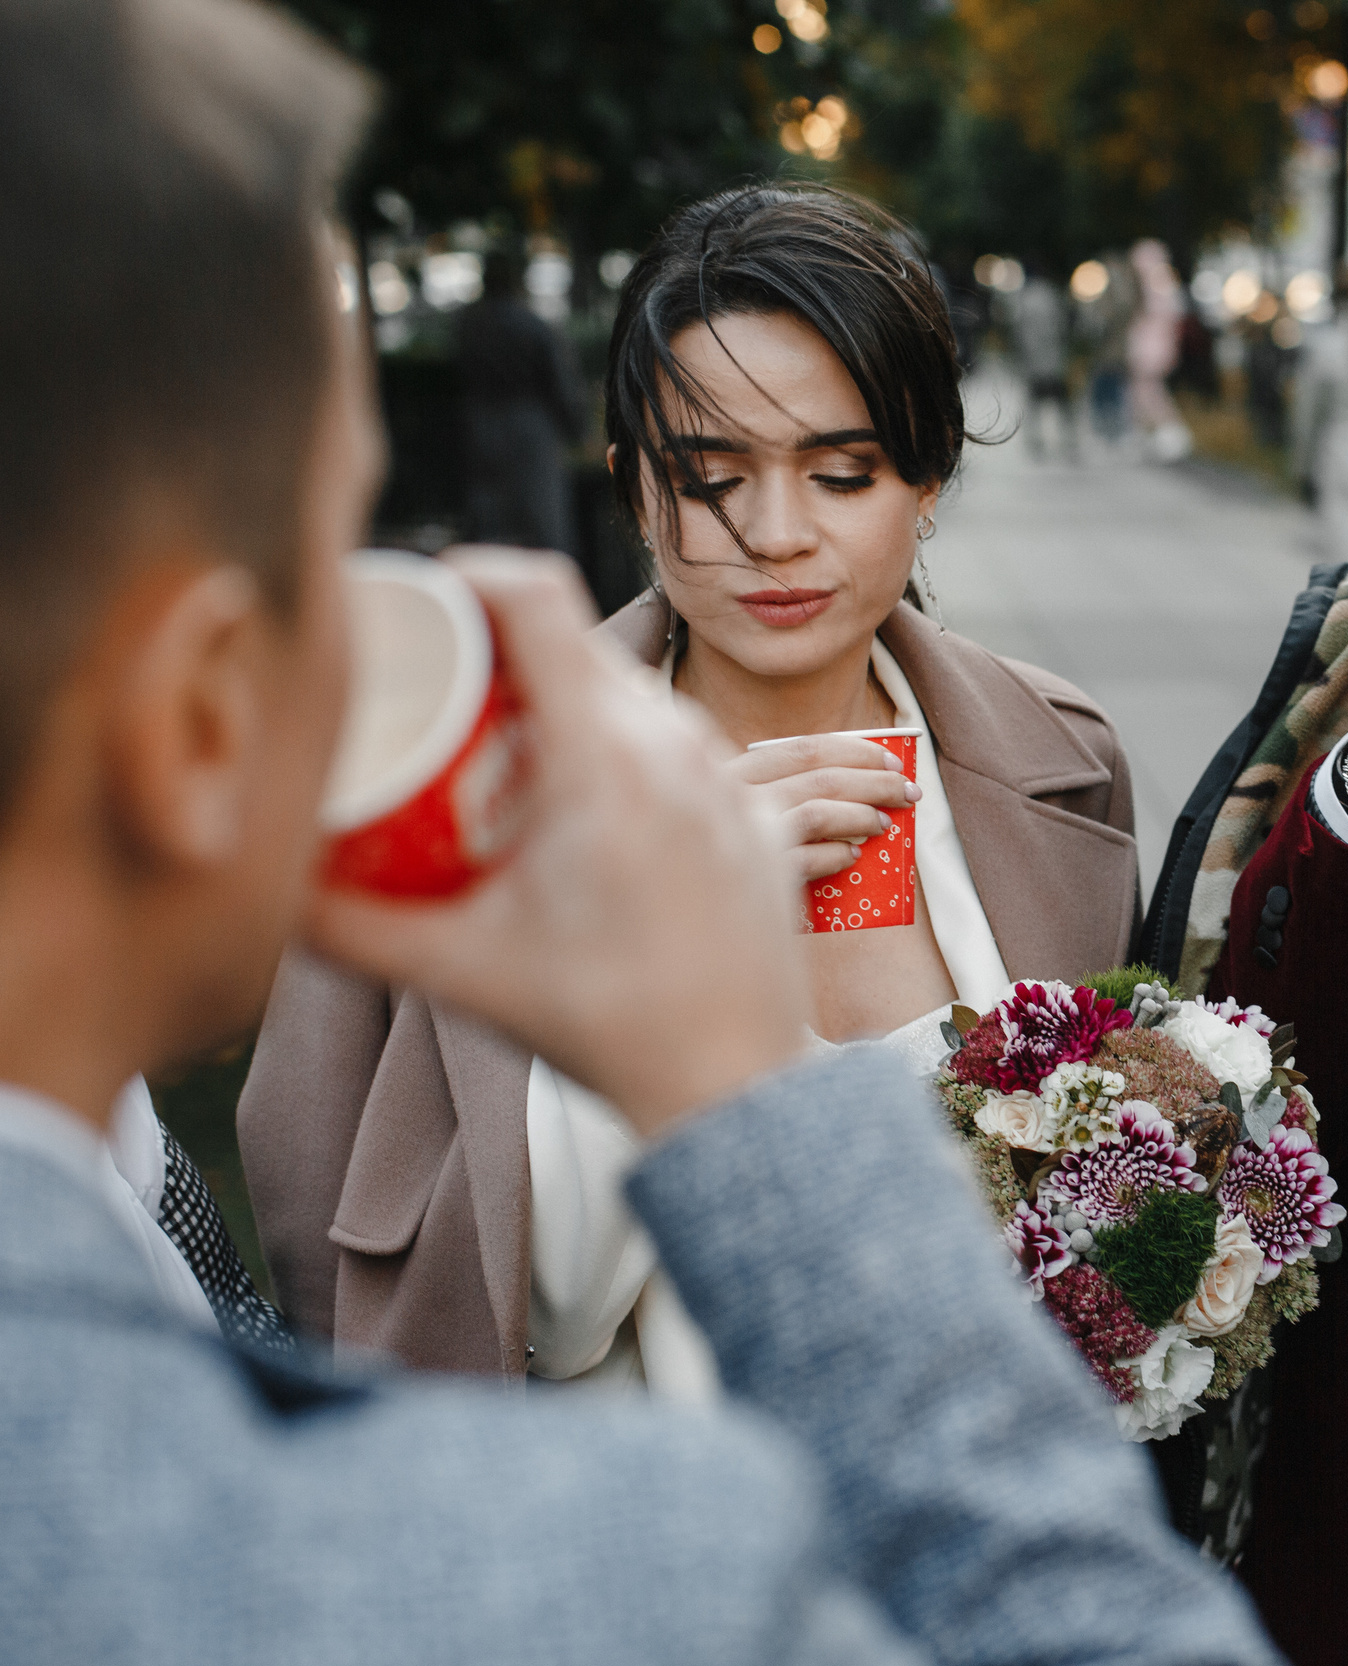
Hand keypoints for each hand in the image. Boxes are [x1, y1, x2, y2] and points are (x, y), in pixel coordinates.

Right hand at [304, 550, 811, 1137]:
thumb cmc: (603, 1027)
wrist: (734, 1086)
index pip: (540, 597)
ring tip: (512, 766)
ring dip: (570, 709)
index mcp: (607, 758)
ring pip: (636, 697)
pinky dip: (629, 757)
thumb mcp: (456, 969)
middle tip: (446, 704)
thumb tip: (264, 883)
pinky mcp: (760, 815)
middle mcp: (681, 746)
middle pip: (580, 648)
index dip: (472, 575)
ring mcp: (731, 778)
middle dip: (504, 660)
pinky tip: (591, 809)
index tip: (427, 602)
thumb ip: (343, 926)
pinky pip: (684, 750)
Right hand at [728, 734, 919, 880]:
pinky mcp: (749, 876)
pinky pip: (805, 859)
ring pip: (817, 812)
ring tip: (885, 824)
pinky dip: (835, 855)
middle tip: (909, 792)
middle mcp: (732, 796)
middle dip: (875, 781)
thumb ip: (783, 790)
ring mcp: (739, 834)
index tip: (893, 761)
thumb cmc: (716, 857)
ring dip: (861, 815)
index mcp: (732, 771)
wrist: (678, 911)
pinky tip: (850, 857)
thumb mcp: (739, 808)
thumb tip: (859, 781)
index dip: (856, 751)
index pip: (804, 749)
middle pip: (820, 776)